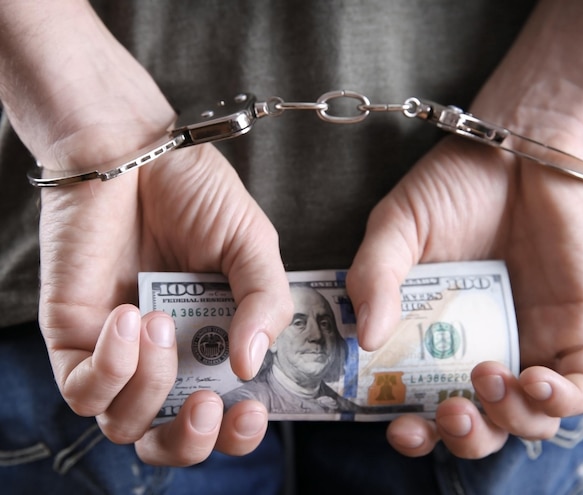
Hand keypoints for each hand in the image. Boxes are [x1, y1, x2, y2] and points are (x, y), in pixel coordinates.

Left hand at [38, 134, 292, 465]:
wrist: (135, 149)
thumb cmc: (196, 192)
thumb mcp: (253, 245)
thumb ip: (265, 301)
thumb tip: (252, 365)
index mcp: (212, 340)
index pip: (223, 410)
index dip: (238, 432)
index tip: (252, 411)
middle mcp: (165, 354)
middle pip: (166, 438)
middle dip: (191, 440)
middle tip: (211, 404)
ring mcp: (117, 349)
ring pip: (122, 423)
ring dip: (150, 386)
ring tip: (163, 321)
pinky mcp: (72, 334)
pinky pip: (81, 388)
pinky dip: (111, 365)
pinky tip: (131, 316)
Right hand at [347, 135, 582, 457]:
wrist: (516, 147)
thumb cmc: (451, 187)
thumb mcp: (395, 229)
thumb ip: (374, 277)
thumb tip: (365, 339)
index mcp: (432, 334)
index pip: (421, 401)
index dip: (412, 428)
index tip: (400, 427)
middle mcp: (480, 345)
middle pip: (479, 425)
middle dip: (464, 436)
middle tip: (448, 412)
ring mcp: (529, 340)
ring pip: (528, 420)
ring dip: (508, 421)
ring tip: (488, 379)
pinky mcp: (575, 328)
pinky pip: (579, 389)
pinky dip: (560, 401)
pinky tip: (534, 379)